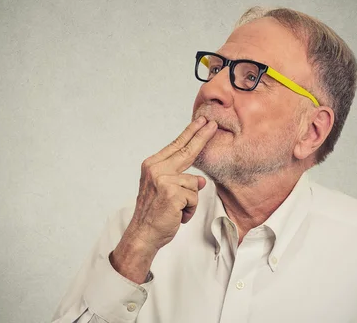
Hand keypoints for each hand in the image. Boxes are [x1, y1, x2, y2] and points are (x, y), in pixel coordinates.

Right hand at [110, 117, 216, 282]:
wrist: (142, 234)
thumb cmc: (154, 214)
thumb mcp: (164, 191)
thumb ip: (181, 180)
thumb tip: (201, 180)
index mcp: (152, 165)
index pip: (176, 146)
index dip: (190, 133)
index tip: (201, 122)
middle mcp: (156, 169)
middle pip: (186, 150)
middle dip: (202, 136)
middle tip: (213, 124)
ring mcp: (163, 180)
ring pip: (194, 183)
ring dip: (190, 201)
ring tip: (176, 210)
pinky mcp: (172, 193)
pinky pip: (194, 197)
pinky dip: (189, 210)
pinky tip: (176, 215)